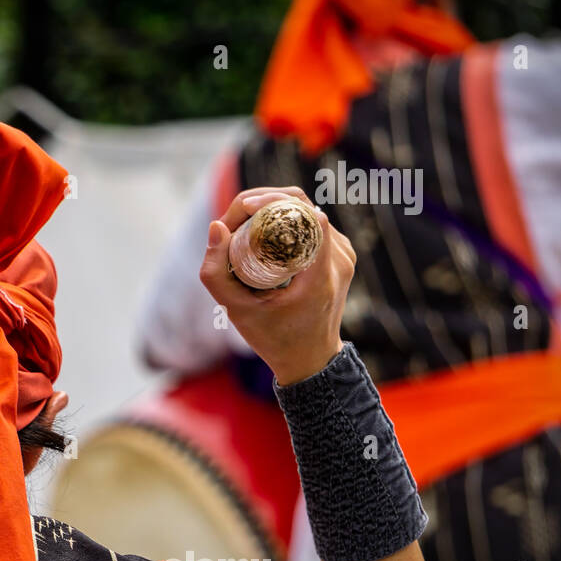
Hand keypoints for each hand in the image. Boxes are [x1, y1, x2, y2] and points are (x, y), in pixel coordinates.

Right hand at [199, 186, 354, 385]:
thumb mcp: (236, 309)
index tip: (242, 210)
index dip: (270, 201)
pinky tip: (264, 234)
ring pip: (308, 211)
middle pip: (304, 205)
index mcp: (320, 274)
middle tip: (235, 218)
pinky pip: (314, 224)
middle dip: (265, 201)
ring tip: (244, 227)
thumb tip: (215, 226)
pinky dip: (288, 221)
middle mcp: (339, 260)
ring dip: (275, 210)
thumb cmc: (273, 338)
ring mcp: (345, 255)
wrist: (310, 359)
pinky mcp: (342, 255)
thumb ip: (215, 272)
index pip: (305, 214)